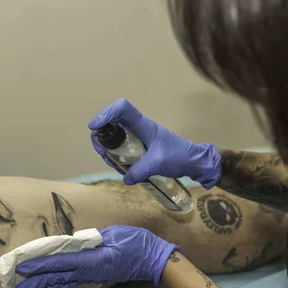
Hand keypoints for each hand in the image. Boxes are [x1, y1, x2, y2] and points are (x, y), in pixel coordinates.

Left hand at [14, 225, 179, 287]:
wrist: (151, 258)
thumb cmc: (135, 242)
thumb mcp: (112, 235)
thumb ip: (91, 240)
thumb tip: (74, 243)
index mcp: (93, 260)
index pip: (62, 263)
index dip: (42, 266)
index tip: (24, 269)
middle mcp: (89, 271)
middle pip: (58, 278)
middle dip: (36, 284)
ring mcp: (91, 276)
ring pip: (63, 283)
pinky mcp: (94, 277)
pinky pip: (70, 282)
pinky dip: (56, 287)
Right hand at [89, 98, 221, 188]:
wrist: (193, 162)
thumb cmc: (179, 156)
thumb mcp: (158, 164)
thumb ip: (140, 171)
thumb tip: (126, 179)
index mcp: (143, 125)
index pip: (122, 108)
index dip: (105, 113)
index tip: (95, 127)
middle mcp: (138, 127)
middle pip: (112, 122)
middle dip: (101, 137)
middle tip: (103, 153)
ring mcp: (138, 136)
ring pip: (115, 136)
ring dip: (108, 150)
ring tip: (114, 165)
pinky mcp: (140, 146)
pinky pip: (122, 147)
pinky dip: (117, 156)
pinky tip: (122, 168)